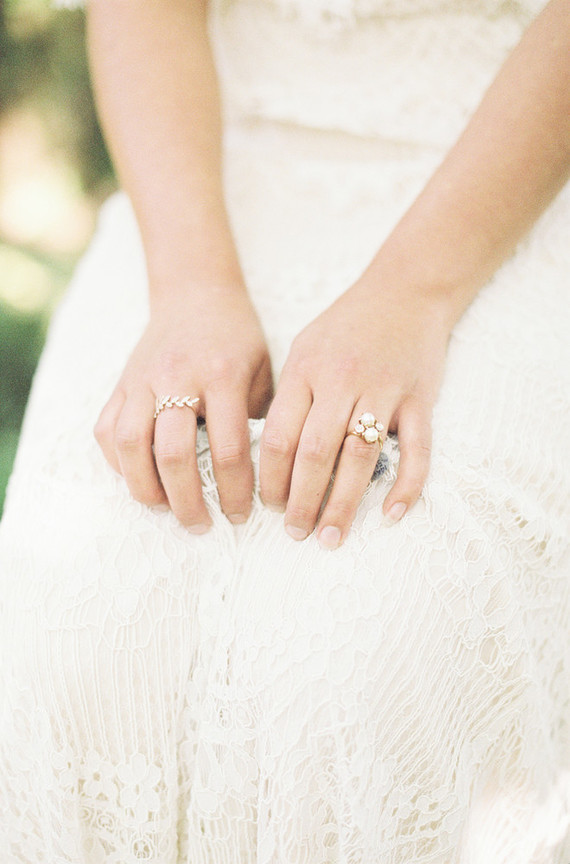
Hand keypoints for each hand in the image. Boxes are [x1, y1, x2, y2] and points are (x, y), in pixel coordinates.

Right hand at [95, 288, 272, 530]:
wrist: (196, 294)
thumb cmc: (237, 338)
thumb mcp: (262, 370)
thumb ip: (260, 418)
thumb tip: (262, 477)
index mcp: (223, 376)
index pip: (228, 449)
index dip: (234, 491)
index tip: (239, 515)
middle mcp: (178, 378)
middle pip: (174, 455)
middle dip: (188, 502)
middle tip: (201, 525)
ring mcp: (142, 380)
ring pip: (131, 446)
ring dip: (146, 489)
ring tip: (165, 509)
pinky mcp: (120, 384)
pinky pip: (107, 432)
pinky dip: (119, 463)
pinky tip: (139, 479)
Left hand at [259, 277, 451, 548]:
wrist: (405, 291)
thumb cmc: (346, 327)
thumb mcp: (305, 350)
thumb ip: (290, 397)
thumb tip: (268, 456)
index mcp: (306, 371)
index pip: (280, 436)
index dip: (270, 479)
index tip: (268, 507)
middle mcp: (342, 381)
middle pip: (315, 453)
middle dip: (301, 501)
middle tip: (295, 533)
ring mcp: (384, 390)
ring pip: (360, 457)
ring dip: (344, 504)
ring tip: (330, 536)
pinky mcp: (420, 399)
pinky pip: (416, 449)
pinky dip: (406, 485)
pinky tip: (392, 515)